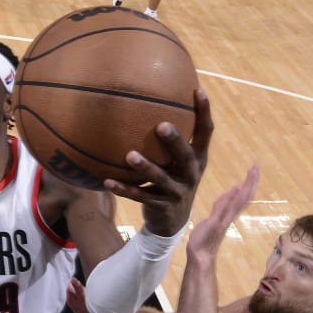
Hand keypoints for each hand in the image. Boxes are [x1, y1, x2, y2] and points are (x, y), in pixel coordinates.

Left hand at [104, 86, 214, 235]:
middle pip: (184, 156)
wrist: (173, 221)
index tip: (197, 90)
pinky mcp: (162, 206)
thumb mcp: (178, 161)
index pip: (205, 133)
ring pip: (161, 178)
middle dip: (174, 141)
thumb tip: (152, 103)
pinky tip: (107, 182)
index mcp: (198, 158)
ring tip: (129, 155)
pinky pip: (140, 197)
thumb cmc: (173, 179)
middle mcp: (191, 173)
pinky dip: (124, 189)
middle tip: (161, 125)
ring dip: (145, 167)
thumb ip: (171, 140)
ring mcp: (177, 191)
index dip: (204, 112)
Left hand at [187, 163, 259, 257]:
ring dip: (246, 186)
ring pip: (239, 201)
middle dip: (251, 181)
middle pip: (245, 196)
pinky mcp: (216, 224)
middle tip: (257, 166)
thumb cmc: (205, 237)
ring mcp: (224, 219)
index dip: (249, 183)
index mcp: (229, 214)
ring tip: (252, 172)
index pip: (243, 197)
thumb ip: (221, 204)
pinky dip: (231, 199)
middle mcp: (230, 216)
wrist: (200, 255)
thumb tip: (232, 191)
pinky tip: (237, 189)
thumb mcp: (213, 216)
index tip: (254, 170)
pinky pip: (225, 210)